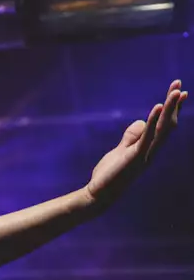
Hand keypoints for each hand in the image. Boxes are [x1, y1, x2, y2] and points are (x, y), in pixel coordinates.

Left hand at [86, 80, 186, 205]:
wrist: (99, 194)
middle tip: (179, 85)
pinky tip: (158, 107)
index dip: (172, 108)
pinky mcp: (135, 157)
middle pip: (168, 124)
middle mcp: (152, 151)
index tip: (178, 91)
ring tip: (175, 92)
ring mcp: (145, 155)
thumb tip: (140, 122)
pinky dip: (152, 121)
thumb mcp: (120, 150)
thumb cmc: (110, 174)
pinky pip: (147, 137)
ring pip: (162, 129)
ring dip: (169, 109)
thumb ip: (131, 137)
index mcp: (149, 149)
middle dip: (174, 104)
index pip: (164, 125)